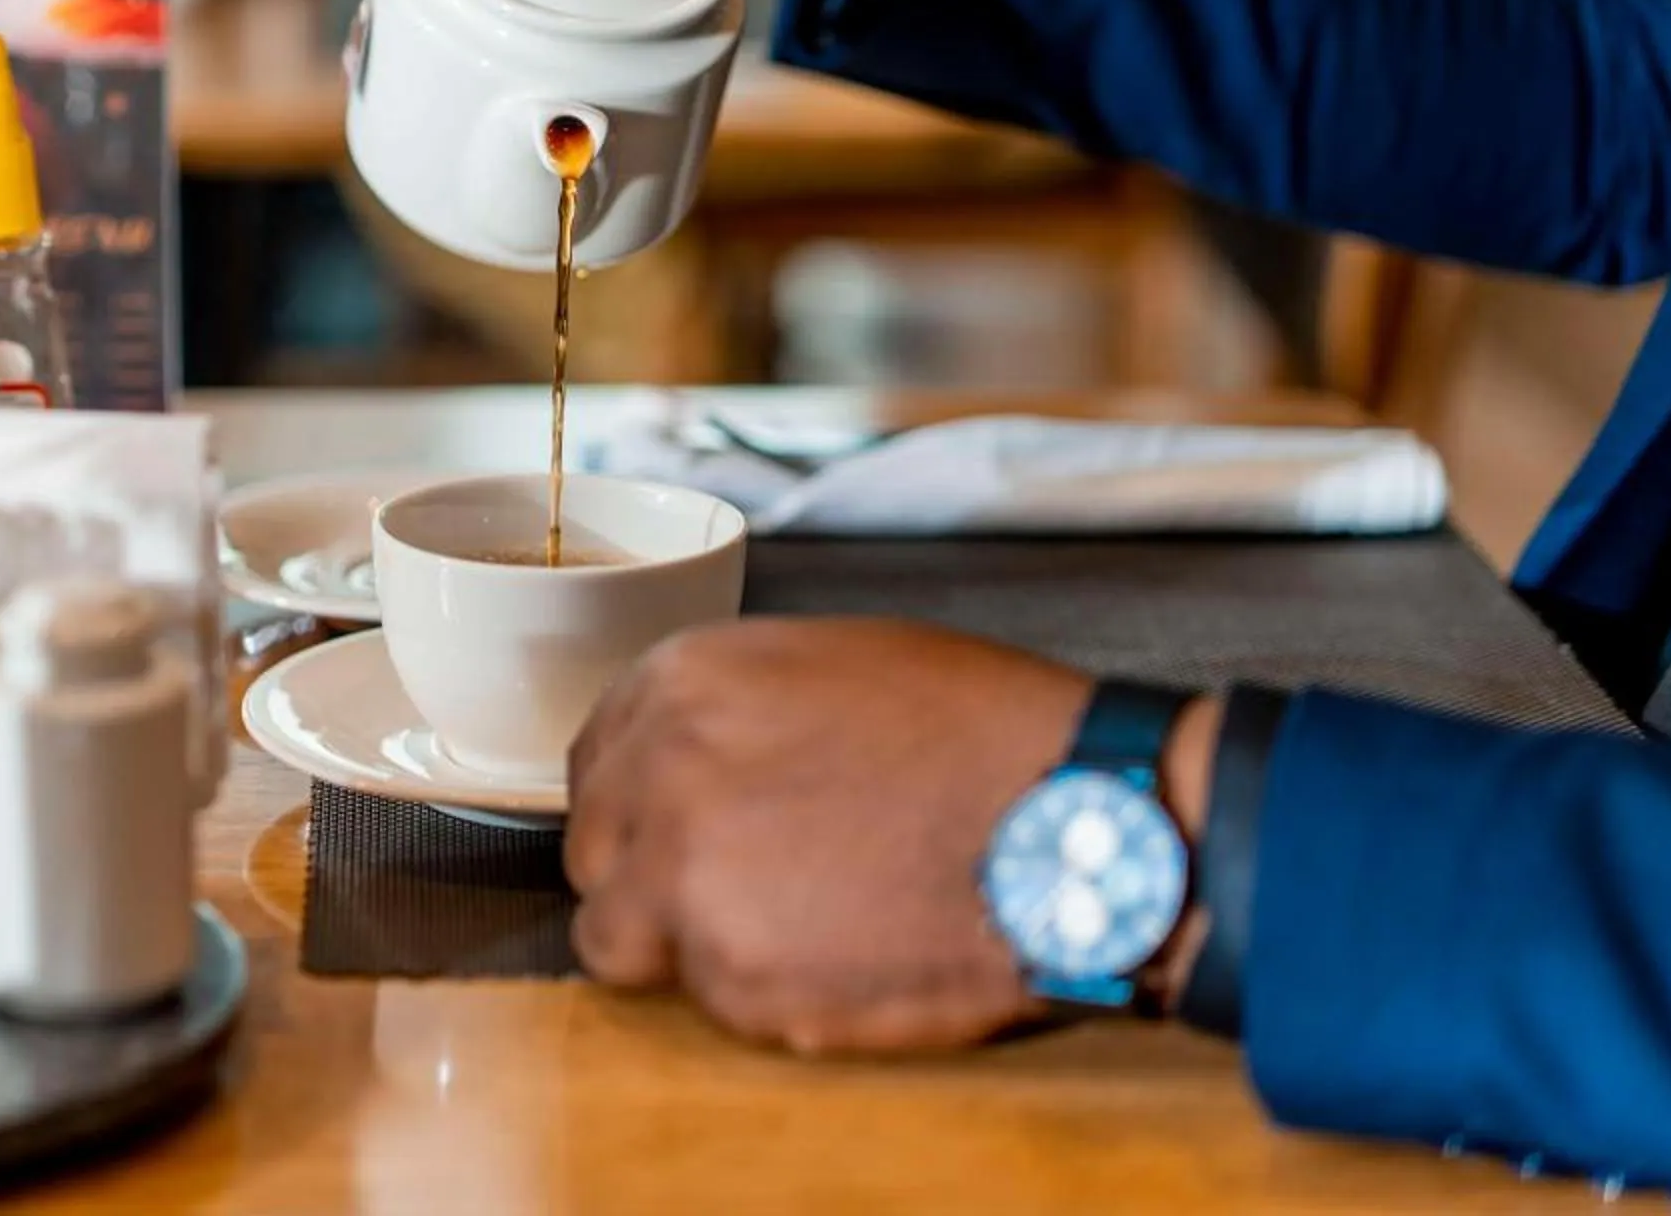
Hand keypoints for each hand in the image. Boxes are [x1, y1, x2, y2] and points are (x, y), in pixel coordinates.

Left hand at [563, 619, 1218, 1053]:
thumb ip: (734, 709)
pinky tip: (845, 957)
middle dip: (649, 874)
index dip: (638, 802)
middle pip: (596, 854)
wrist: (1078, 823)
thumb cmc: (984, 735)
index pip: (592, 763)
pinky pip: (714, 1004)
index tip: (674, 825)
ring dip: (686, 944)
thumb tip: (691, 755)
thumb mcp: (835, 664)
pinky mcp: (738, 984)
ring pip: (625, 942)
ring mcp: (689, 888)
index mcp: (681, 685)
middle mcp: (660, 779)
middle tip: (739, 885)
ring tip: (793, 929)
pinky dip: (766, 994)